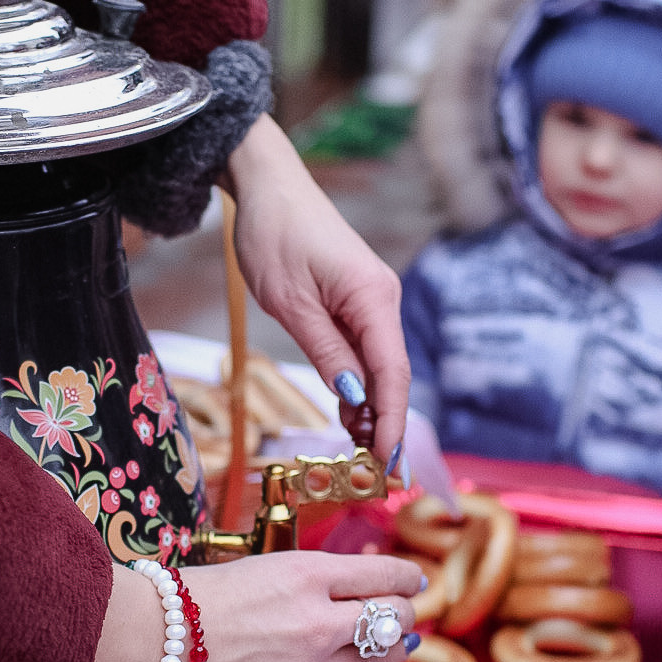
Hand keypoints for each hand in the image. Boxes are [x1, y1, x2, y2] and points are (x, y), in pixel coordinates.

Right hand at [87, 550, 421, 661]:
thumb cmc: (189, 597)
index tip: (411, 581)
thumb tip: (335, 584)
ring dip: (393, 653)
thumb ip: (300, 577)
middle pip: (391, 618)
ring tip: (396, 647)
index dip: (405, 578)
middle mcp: (317, 620)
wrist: (149, 641)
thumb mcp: (256, 565)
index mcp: (307, 574)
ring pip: (376, 661)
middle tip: (404, 614)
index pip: (382, 575)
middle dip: (405, 614)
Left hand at [222, 115, 408, 462]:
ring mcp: (373, 298)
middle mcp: (383, 299)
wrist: (268, 186)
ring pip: (379, 364)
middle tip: (375, 474)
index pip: (392, 373)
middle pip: (391, 374)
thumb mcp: (290, 303)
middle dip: (386, 424)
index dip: (393, 421)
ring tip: (358, 454)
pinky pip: (365, 349)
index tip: (388, 461)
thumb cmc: (274, 235)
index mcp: (373, 298)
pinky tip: (350, 414)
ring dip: (371, 408)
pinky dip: (359, 383)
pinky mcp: (357, 298)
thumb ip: (326, 352)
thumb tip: (354, 398)